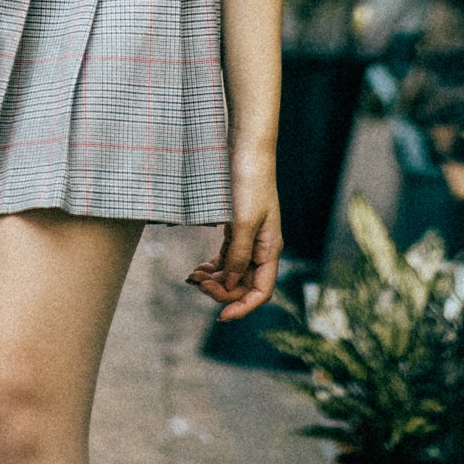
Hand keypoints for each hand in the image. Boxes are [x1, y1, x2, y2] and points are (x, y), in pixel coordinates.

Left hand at [187, 155, 280, 320]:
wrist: (247, 146)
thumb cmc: (250, 180)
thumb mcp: (243, 220)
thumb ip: (237, 255)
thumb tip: (229, 284)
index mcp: (270, 248)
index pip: (261, 291)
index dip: (242, 307)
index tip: (220, 317)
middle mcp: (262, 246)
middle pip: (244, 284)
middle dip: (222, 291)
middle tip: (196, 284)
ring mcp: (250, 237)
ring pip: (234, 271)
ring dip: (215, 280)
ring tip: (193, 277)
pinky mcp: (238, 226)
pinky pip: (227, 257)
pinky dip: (214, 266)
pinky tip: (200, 267)